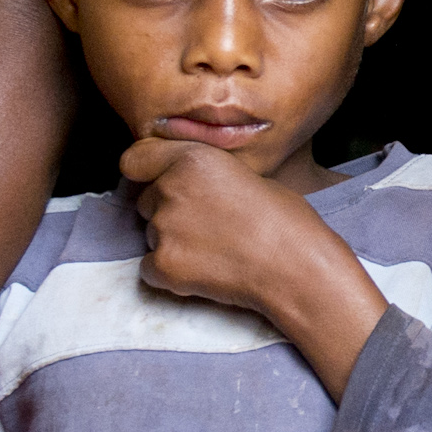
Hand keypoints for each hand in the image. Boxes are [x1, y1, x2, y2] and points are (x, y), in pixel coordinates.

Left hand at [122, 134, 390, 384]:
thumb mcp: (245, 174)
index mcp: (192, 158)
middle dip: (168, 211)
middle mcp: (170, 188)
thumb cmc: (285, 220)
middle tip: (206, 225)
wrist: (296, 268)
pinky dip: (170, 272)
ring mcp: (163, 229)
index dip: (147, 171)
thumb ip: (205, 173)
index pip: (135, 159)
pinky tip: (205, 271)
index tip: (158, 182)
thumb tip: (186, 182)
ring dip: (173, 242)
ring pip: (151, 234)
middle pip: (147, 201)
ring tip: (215, 250)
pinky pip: (150, 268)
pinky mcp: (163, 265)